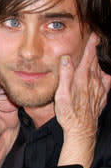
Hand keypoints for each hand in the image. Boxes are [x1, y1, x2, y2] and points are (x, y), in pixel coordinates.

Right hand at [55, 33, 110, 167]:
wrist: (81, 131)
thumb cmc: (69, 114)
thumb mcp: (61, 95)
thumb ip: (65, 76)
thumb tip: (66, 59)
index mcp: (82, 80)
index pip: (88, 59)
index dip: (90, 47)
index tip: (93, 36)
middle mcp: (93, 84)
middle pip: (95, 64)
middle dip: (94, 52)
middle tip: (94, 42)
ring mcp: (99, 91)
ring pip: (100, 72)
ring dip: (97, 64)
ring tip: (94, 58)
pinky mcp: (101, 98)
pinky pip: (105, 83)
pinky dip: (103, 76)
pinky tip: (101, 77)